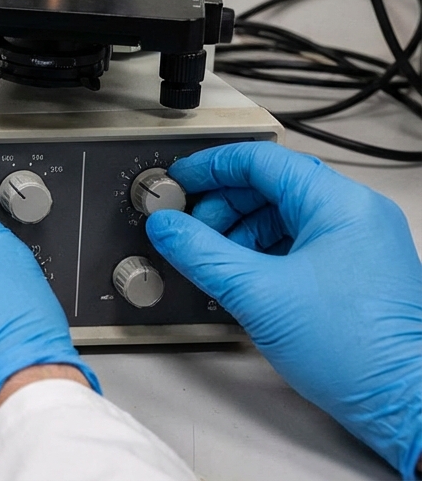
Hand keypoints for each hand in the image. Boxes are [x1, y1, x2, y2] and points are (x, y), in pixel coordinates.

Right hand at [146, 142, 421, 474]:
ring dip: (238, 232)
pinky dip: (261, 253)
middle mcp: (355, 215)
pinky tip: (240, 277)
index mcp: (340, 204)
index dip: (210, 167)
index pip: (262, 160)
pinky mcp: (355, 271)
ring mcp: (359, 243)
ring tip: (212, 260)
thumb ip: (202, 253)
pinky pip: (297, 244)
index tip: (177, 182)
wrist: (403, 403)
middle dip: (221, 205)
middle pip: (270, 186)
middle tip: (188, 228)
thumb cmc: (356, 350)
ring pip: (282, 216)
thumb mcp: (258, 294)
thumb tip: (166, 227)